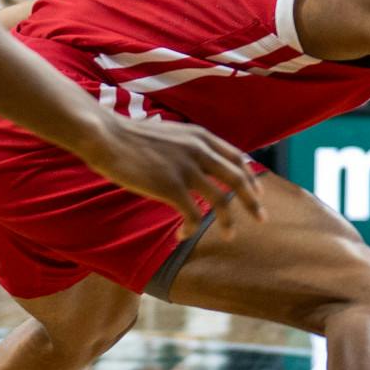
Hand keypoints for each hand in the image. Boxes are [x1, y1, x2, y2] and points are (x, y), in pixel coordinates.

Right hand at [78, 112, 266, 239]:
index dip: (251, 177)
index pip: (237, 157)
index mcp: (200, 136)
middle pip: (238, 179)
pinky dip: (190, 229)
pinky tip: (181, 236)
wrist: (106, 136)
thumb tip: (198, 163)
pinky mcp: (170, 187)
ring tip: (229, 236)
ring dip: (227, 222)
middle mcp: (199, 150)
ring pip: (220, 201)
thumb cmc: (131, 136)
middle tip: (263, 218)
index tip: (259, 192)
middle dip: (253, 201)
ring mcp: (186, 169)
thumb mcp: (170, 133)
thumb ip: (188, 145)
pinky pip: (191, 215)